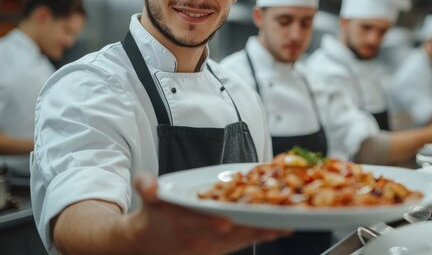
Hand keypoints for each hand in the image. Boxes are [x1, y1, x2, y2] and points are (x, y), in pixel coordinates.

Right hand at [124, 173, 288, 254]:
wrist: (148, 243)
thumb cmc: (153, 216)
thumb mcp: (147, 198)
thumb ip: (146, 185)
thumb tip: (146, 183)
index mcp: (183, 223)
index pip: (200, 224)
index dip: (213, 223)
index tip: (227, 222)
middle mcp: (200, 238)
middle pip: (231, 234)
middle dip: (253, 229)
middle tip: (277, 223)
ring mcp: (212, 246)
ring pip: (241, 240)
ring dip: (263, 234)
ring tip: (286, 226)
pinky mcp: (220, 249)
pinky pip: (243, 242)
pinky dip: (260, 236)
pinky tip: (277, 230)